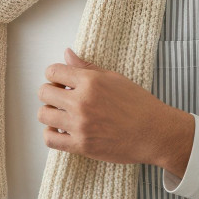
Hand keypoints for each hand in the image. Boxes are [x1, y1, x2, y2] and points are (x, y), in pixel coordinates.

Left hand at [38, 47, 193, 172]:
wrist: (155, 133)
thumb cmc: (138, 104)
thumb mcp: (114, 78)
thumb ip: (87, 67)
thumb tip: (67, 53)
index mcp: (90, 81)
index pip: (52, 71)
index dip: (54, 75)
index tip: (61, 81)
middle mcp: (82, 102)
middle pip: (43, 92)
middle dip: (50, 93)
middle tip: (61, 98)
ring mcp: (80, 125)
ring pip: (43, 115)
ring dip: (49, 113)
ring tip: (61, 114)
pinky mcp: (81, 145)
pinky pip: (50, 139)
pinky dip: (51, 134)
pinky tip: (61, 130)